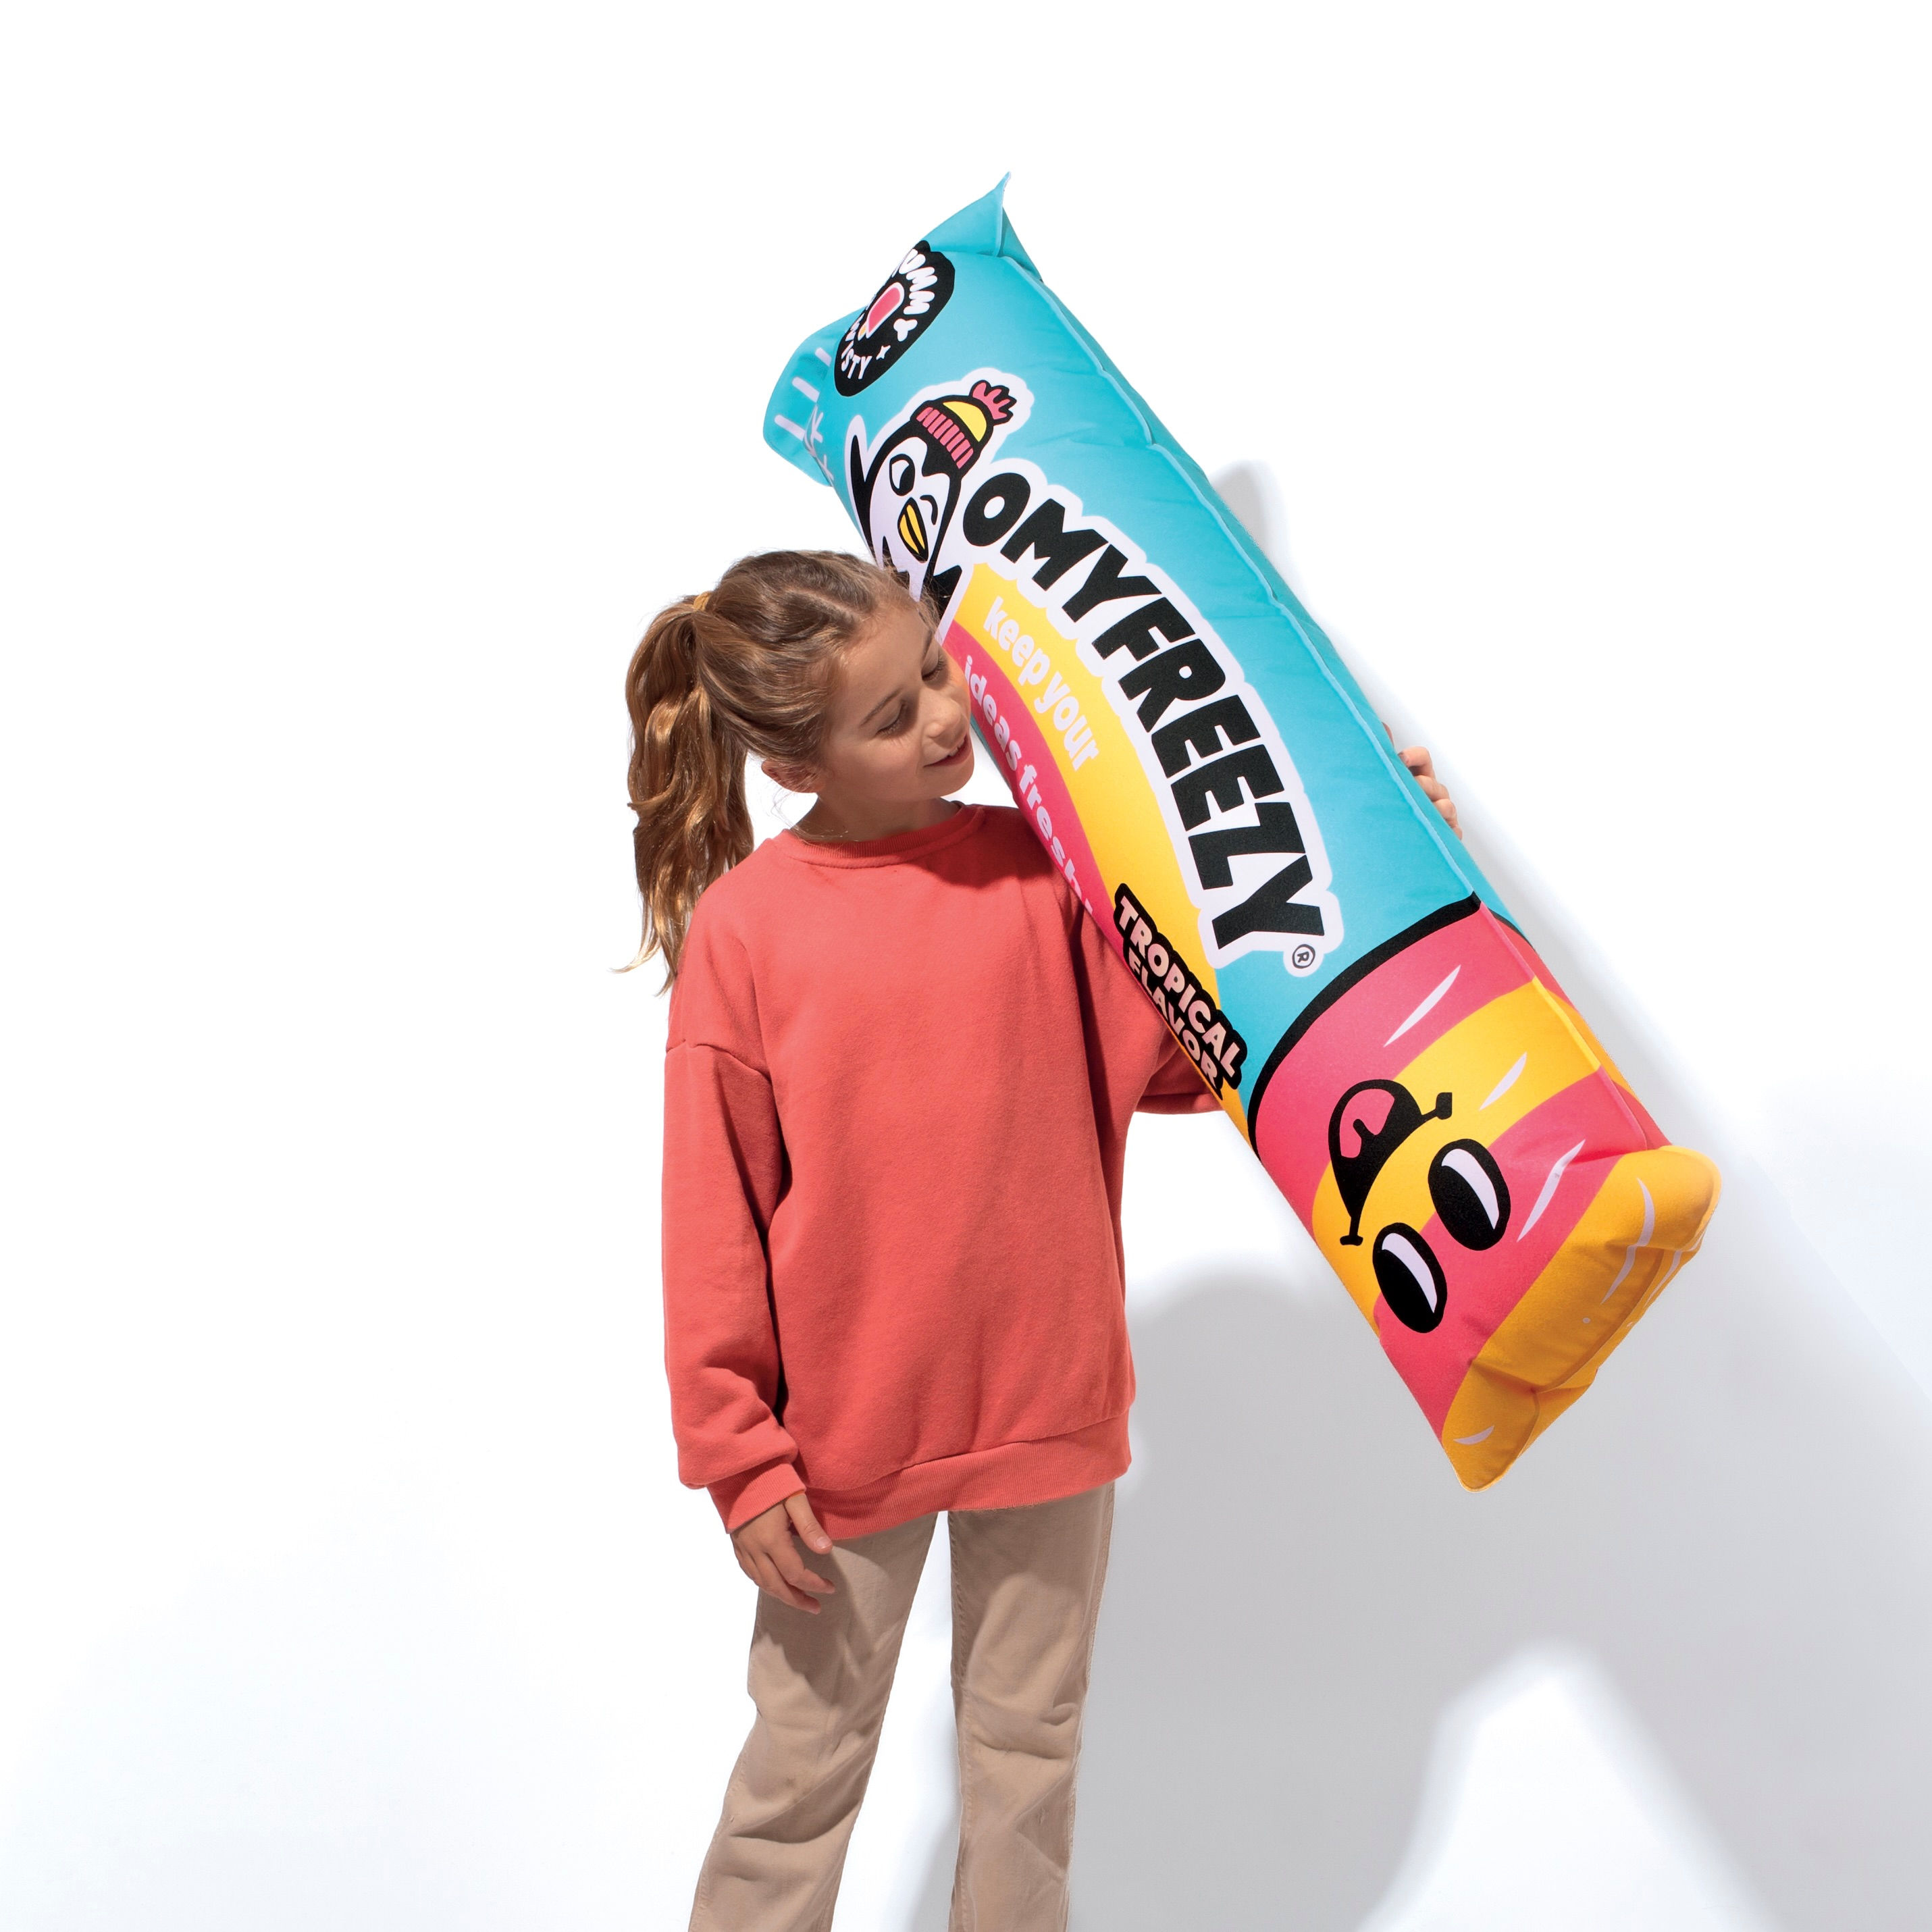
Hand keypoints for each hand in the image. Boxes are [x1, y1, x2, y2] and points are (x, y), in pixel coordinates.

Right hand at [731, 1491, 836, 1612]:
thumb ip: (810, 1527)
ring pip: (761, 1582)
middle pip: (776, 1586)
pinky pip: (749, 1572)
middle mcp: (755, 1549)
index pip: (795, 1573)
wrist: (738, 1469)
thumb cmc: (770, 1479)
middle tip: (815, 1607)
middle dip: (797, 1599)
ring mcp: (743, 1548)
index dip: (814, 1584)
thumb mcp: (795, 1499)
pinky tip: (773, 1583)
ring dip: (780, 1594)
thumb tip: (826, 1551)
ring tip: (798, 1599)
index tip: (830, 1588)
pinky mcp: (736, 1544)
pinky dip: (764, 1583)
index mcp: (771, 1540)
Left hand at [1385, 727, 1461, 839]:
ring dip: (1439, 808)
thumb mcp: (1387, 778)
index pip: (1421, 758)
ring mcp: (1440, 812)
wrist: (1390, 840)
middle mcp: (1431, 791)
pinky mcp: (1446, 832)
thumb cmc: (1391, 804)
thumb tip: (1381, 727)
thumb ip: (1384, 754)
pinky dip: (1449, 831)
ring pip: (1446, 806)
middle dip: (1424, 785)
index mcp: (1416, 775)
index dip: (1415, 756)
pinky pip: (1453, 831)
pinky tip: (1443, 832)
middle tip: (1414, 787)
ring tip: (1431, 811)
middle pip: (1433, 783)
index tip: (1402, 759)